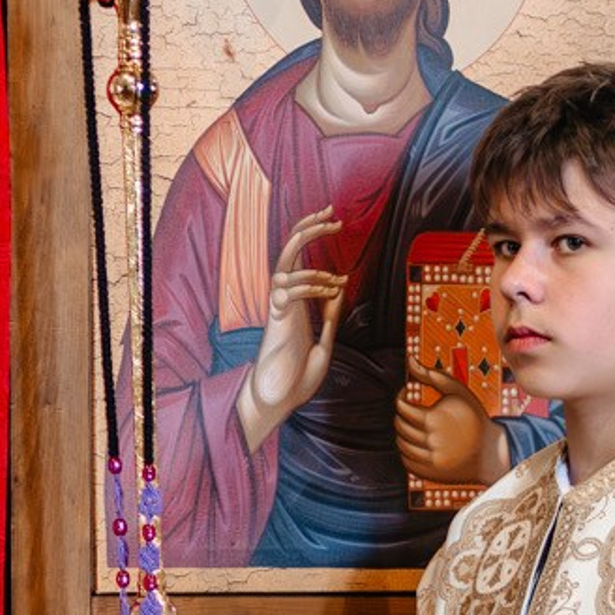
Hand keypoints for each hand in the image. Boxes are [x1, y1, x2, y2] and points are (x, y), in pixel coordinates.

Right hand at [237, 208, 345, 453]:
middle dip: (309, 227)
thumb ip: (329, 318)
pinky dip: (310, 284)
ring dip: (312, 258)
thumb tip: (338, 292)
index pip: (299, 258)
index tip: (334, 221)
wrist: (280, 401)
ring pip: (285, 265)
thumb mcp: (324, 344)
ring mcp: (279, 308)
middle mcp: (285, 299)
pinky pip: (287, 290)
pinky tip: (329, 291)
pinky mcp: (276, 320)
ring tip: (335, 271)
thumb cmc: (297, 378)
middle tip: (331, 213)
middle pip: (289, 250)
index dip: (313, 235)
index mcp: (296, 302)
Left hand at [394, 359, 509, 487]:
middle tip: (412, 410)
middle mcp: (429, 441)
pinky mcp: (428, 473)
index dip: (401, 397)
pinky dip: (407, 450)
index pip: (401, 407)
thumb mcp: (457, 391)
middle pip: (399, 425)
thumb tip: (409, 359)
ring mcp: (428, 459)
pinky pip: (406, 460)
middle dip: (402, 415)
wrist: (490, 452)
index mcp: (433, 419)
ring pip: (401, 443)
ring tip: (416, 426)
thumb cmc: (473, 417)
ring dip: (403, 432)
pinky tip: (419, 442)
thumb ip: (431, 374)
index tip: (407, 394)